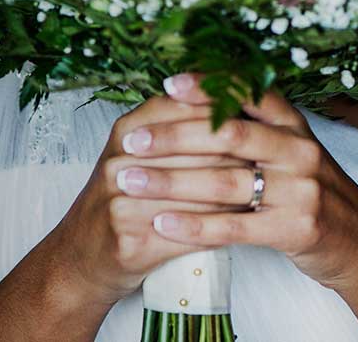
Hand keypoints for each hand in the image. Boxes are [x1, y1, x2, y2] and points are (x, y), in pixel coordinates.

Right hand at [47, 91, 249, 305]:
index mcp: (128, 131)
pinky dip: (223, 229)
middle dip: (244, 156)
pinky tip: (245, 227)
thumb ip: (175, 121)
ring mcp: (124, 203)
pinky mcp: (132, 241)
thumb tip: (235, 101)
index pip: (190, 110)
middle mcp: (123, 161)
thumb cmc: (122, 198)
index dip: (231, 115)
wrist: (81, 256)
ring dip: (241, 194)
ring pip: (202, 193)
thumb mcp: (139, 150)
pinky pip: (192, 233)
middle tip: (276, 159)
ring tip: (268, 192)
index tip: (263, 121)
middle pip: (202, 151)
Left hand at [113, 72, 357, 293]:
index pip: (248, 94)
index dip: (207, 86)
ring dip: (170, 182)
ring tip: (130, 182)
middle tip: (130, 140)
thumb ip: (259, 127)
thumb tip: (201, 102)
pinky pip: (234, 227)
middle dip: (172, 136)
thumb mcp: (295, 151)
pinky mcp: (296, 228)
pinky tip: (162, 223)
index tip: (167, 84)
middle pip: (227, 134)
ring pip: (223, 182)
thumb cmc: (314, 193)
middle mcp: (299, 150)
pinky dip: (193, 226)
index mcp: (295, 126)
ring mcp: (300, 189)